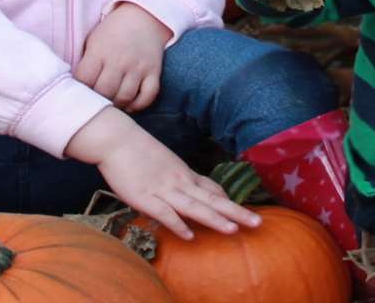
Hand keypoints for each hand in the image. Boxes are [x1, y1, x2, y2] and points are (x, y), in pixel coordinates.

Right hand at [66, 109, 260, 240]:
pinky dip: (177, 224)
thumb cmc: (136, 150)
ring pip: (194, 207)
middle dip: (236, 213)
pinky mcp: (144, 197)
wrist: (115, 139)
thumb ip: (176, 177)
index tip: (247, 214)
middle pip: (212, 200)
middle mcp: (179, 182)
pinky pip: (164, 213)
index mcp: (183, 173)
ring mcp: (163, 190)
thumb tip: (188, 188)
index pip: (212, 189)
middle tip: (258, 224)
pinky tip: (189, 235)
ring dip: (214, 219)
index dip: (229, 202)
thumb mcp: (163, 162)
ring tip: (233, 230)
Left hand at [75, 3, 169, 111]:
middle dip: (98, 101)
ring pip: (125, 97)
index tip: (78, 94)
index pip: (84, 79)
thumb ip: (86, 63)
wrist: (143, 17)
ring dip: (116, 106)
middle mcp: (119, 60)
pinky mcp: (154, 71)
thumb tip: (75, 88)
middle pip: (105, 91)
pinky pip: (148, 96)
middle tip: (94, 105)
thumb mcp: (93, 41)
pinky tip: (129, 105)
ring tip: (109, 107)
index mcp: (99, 51)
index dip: (79, 90)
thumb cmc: (112, 32)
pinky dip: (138, 105)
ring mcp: (138, 67)